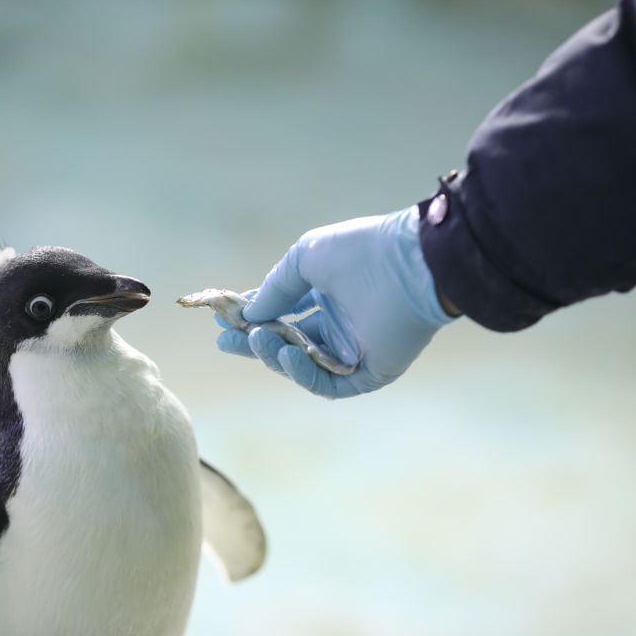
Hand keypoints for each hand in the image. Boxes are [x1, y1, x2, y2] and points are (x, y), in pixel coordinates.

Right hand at [216, 207, 455, 397]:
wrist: (411, 266)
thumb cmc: (361, 252)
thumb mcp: (305, 260)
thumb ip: (275, 288)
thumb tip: (249, 314)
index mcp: (328, 295)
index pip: (283, 312)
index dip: (253, 317)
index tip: (224, 318)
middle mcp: (339, 324)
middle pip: (288, 343)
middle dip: (254, 343)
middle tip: (225, 341)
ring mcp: (353, 350)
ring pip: (304, 365)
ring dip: (275, 355)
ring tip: (258, 340)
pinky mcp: (368, 373)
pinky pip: (328, 383)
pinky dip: (304, 373)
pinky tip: (287, 355)